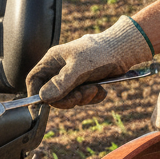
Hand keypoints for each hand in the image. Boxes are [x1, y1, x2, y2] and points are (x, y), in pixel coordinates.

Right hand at [25, 16, 152, 108]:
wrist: (125, 50)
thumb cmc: (100, 53)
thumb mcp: (79, 68)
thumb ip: (61, 83)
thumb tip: (43, 97)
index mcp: (53, 61)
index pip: (35, 80)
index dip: (35, 94)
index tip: (41, 108)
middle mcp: (60, 69)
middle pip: (52, 94)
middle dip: (67, 99)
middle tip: (82, 95)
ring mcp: (72, 77)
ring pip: (68, 98)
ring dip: (83, 98)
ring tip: (95, 88)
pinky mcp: (85, 83)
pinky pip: (82, 98)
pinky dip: (92, 97)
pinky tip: (101, 90)